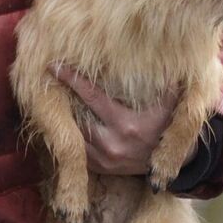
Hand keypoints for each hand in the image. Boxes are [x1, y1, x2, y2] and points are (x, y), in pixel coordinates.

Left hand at [51, 64, 190, 177]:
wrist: (176, 161)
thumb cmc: (169, 125)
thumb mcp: (171, 103)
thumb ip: (164, 80)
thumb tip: (164, 54)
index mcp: (127, 124)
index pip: (92, 97)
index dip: (73, 80)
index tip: (54, 66)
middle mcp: (113, 143)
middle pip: (76, 117)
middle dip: (63, 100)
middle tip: (46, 82)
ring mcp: (105, 159)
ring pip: (74, 135)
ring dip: (64, 119)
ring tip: (53, 102)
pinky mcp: (101, 169)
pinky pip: (78, 151)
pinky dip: (72, 137)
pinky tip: (65, 123)